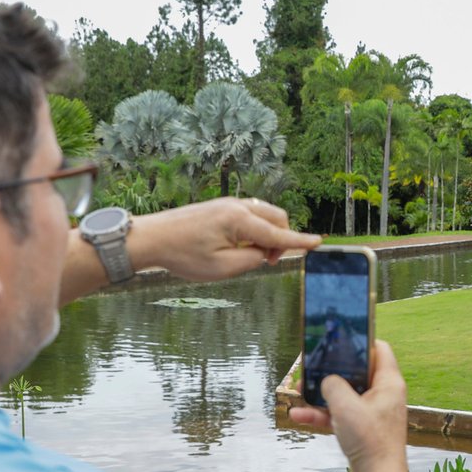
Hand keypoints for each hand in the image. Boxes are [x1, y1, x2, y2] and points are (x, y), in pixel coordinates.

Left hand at [131, 198, 320, 281]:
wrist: (152, 237)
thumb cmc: (183, 254)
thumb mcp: (222, 268)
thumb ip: (252, 260)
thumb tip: (265, 252)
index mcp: (239, 220)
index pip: (278, 232)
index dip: (300, 241)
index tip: (319, 243)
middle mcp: (237, 206)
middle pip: (277, 217)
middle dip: (281, 239)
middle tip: (266, 261)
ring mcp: (228, 204)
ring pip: (264, 214)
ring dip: (267, 233)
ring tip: (250, 254)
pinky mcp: (220, 207)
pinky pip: (250, 214)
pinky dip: (255, 228)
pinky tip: (238, 244)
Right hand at [290, 341, 408, 471]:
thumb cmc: (370, 440)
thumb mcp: (345, 405)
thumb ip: (332, 385)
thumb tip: (326, 380)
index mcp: (388, 382)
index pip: (379, 349)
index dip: (360, 342)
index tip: (339, 340)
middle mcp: (383, 394)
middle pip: (356, 371)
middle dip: (331, 370)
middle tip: (312, 367)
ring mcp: (372, 412)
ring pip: (344, 394)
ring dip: (321, 394)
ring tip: (299, 391)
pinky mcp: (362, 428)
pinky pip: (339, 414)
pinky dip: (322, 414)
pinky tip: (298, 416)